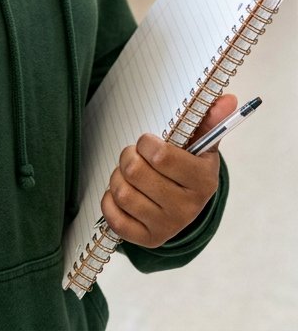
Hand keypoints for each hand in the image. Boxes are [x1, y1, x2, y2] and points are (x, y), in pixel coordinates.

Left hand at [101, 94, 235, 247]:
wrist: (185, 204)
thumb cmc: (187, 165)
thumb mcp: (200, 142)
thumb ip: (209, 118)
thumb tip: (228, 99)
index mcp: (203, 181)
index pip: (160, 156)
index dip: (146, 143)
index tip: (149, 142)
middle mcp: (187, 208)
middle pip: (135, 171)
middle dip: (129, 156)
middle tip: (136, 155)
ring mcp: (167, 227)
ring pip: (122, 192)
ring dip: (118, 176)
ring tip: (130, 174)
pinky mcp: (148, 239)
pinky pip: (113, 217)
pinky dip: (110, 201)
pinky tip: (124, 193)